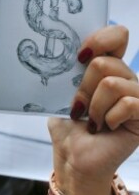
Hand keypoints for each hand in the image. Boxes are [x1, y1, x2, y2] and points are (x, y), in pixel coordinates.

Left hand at [49, 25, 138, 194]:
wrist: (73, 158)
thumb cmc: (69, 128)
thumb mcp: (64, 94)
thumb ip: (70, 73)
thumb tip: (65, 54)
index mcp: (109, 68)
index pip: (117, 35)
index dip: (100, 39)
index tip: (79, 57)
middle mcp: (127, 79)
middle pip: (105, 63)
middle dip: (83, 87)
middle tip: (80, 107)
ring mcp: (138, 97)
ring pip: (112, 83)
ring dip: (93, 106)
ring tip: (92, 120)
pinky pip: (128, 103)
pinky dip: (108, 116)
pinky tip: (105, 127)